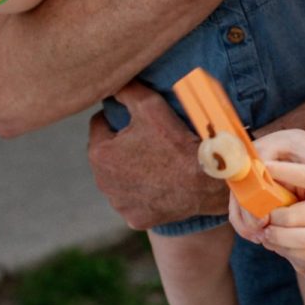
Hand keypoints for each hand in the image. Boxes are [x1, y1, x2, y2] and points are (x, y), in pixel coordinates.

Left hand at [87, 80, 225, 229]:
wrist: (206, 179)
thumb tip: (113, 84)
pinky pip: (133, 202)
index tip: (134, 119)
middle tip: (146, 141)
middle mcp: (102, 182)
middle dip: (120, 147)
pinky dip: (142, 194)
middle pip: (106, 156)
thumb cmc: (176, 141)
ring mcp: (119, 204)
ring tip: (153, 163)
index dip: (117, 119)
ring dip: (128, 171)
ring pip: (118, 180)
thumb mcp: (150, 105)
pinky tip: (158, 185)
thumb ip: (126, 90)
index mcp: (100, 153)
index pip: (99, 126)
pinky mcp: (134, 219)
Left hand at [261, 124, 304, 267]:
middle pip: (291, 214)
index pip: (302, 175)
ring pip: (297, 239)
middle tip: (260, 212)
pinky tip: (283, 247)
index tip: (261, 168)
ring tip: (267, 232)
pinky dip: (292, 253)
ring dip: (276, 237)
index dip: (278, 171)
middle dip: (271, 214)